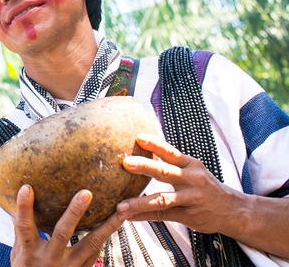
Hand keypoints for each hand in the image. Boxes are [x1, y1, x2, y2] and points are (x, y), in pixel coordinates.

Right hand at [10, 185, 122, 266]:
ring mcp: (68, 266)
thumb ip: (20, 234)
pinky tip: (116, 223)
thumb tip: (15, 209)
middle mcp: (50, 259)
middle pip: (63, 233)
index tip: (26, 188)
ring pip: (90, 244)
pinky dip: (105, 237)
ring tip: (119, 211)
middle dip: (74, 212)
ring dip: (106, 226)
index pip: (25, 227)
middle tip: (85, 193)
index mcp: (30, 253)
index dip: (24, 208)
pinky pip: (95, 253)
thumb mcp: (18, 256)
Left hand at [116, 133, 240, 234]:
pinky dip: (143, 216)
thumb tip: (143, 153)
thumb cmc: (205, 186)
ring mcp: (190, 199)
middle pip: (165, 172)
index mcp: (191, 165)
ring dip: (139, 202)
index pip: (171, 152)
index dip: (155, 144)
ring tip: (120, 205)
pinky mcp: (187, 216)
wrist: (233, 210)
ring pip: (162, 199)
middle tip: (126, 163)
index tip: (138, 137)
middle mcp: (191, 180)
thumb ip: (172, 162)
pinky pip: (162, 216)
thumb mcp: (193, 170)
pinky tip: (128, 216)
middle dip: (145, 166)